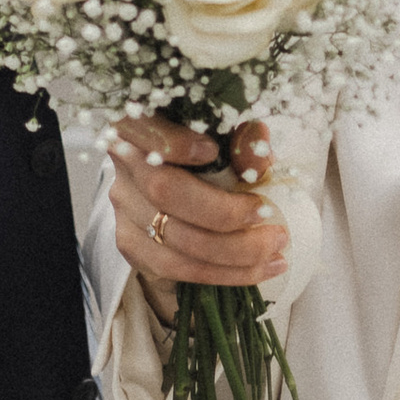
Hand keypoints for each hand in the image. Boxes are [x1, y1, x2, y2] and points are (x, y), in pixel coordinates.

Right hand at [107, 111, 286, 300]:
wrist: (179, 188)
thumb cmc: (208, 151)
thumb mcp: (225, 139)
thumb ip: (239, 142)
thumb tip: (258, 144)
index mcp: (141, 125)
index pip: (142, 128)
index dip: (172, 142)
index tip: (212, 150)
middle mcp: (125, 164)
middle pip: (165, 192)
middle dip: (225, 214)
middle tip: (272, 223)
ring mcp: (124, 207)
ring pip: (174, 241)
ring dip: (233, 255)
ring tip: (275, 256)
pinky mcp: (130, 243)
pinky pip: (174, 268)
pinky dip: (219, 274)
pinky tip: (254, 271)